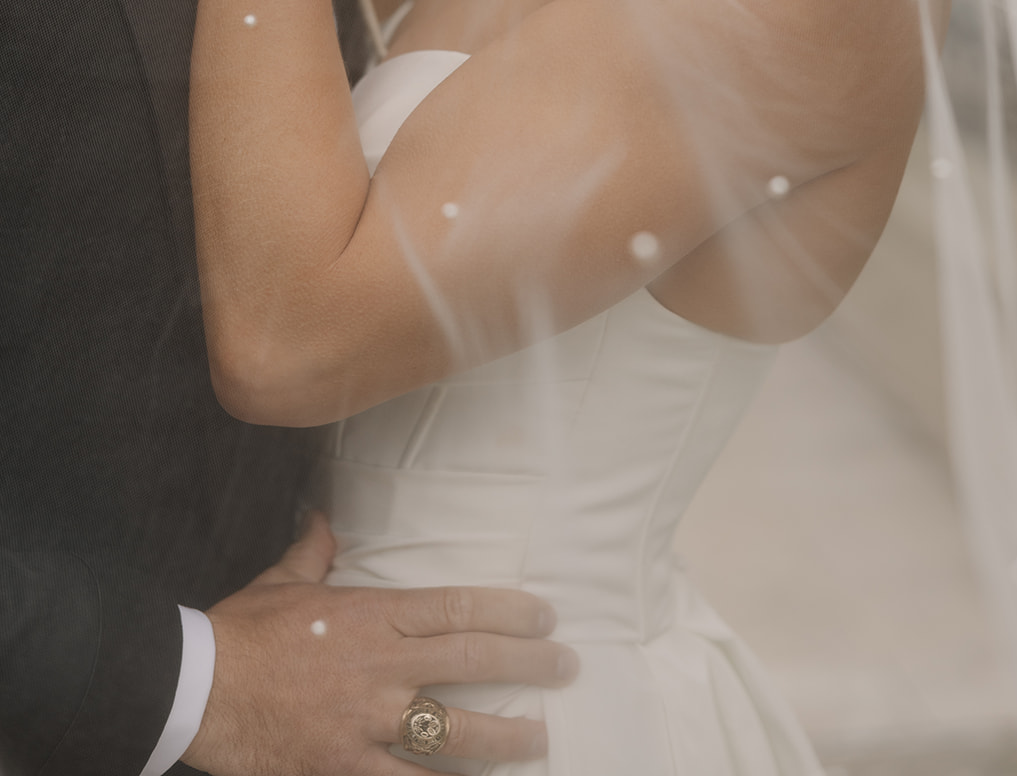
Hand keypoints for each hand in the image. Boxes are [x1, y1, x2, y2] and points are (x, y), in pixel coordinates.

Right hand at [184, 513, 575, 775]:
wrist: (196, 687)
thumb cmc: (241, 630)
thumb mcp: (282, 579)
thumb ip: (315, 550)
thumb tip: (323, 519)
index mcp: (371, 614)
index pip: (456, 607)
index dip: (507, 610)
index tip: (544, 613)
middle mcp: (380, 665)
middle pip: (471, 660)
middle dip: (527, 663)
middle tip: (566, 665)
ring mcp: (367, 720)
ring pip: (453, 730)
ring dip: (504, 735)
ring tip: (540, 737)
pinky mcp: (345, 766)